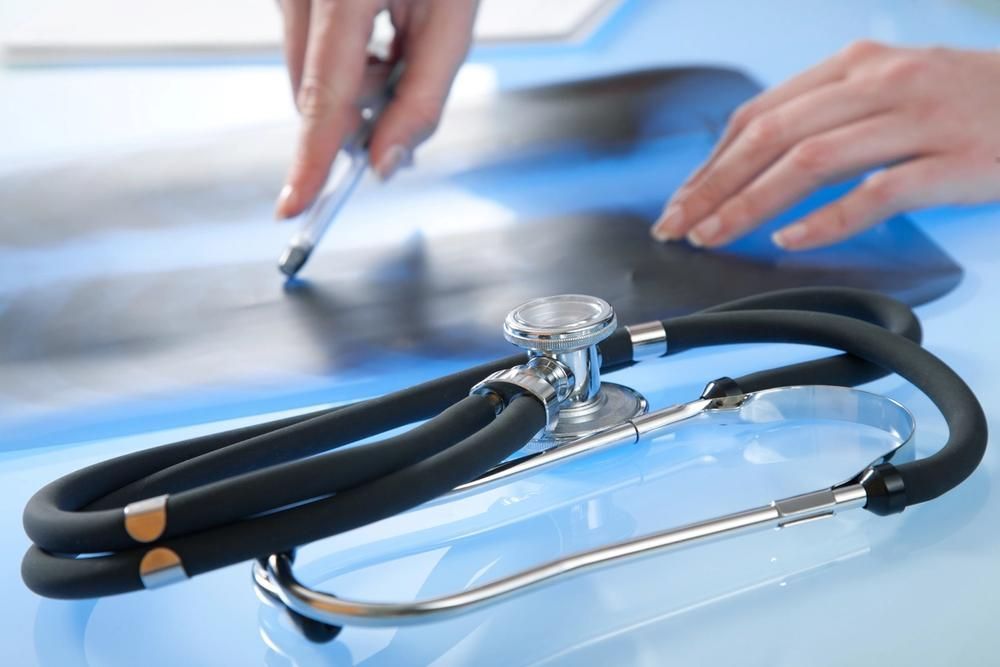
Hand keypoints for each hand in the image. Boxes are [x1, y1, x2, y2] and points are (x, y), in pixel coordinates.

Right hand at [275, 0, 478, 218]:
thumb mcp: (452, 19)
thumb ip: (423, 99)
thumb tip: (385, 163)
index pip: (323, 94)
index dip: (310, 158)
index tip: (294, 206)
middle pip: (313, 91)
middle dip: (356, 114)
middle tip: (407, 88)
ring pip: (309, 72)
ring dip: (354, 82)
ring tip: (399, 33)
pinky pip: (308, 45)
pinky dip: (345, 56)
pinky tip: (379, 24)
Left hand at [652, 42, 999, 249]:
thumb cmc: (967, 102)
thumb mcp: (889, 87)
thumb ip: (827, 112)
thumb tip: (758, 156)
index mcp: (854, 65)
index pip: (759, 113)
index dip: (711, 161)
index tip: (681, 199)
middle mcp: (878, 83)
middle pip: (772, 135)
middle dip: (715, 185)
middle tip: (679, 225)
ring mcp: (916, 119)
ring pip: (811, 160)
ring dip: (751, 202)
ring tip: (715, 235)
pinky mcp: (952, 159)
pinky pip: (878, 192)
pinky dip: (828, 219)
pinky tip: (791, 240)